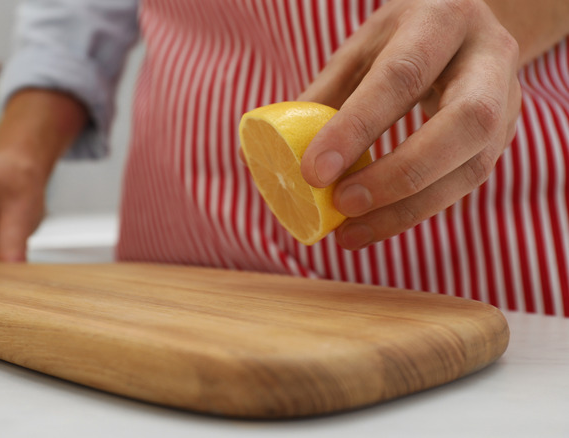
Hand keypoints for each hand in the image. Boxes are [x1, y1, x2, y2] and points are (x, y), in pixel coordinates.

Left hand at [298, 0, 521, 249]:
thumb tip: (261, 154)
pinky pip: (464, 185)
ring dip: (407, 209)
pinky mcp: (503, 138)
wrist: (469, 30)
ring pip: (472, 166)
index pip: (401, 76)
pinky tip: (374, 226)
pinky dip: (415, 212)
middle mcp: (487, 58)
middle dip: (398, 174)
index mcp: (441, 20)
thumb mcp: (362, 49)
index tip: (313, 172)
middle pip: (462, 124)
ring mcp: (507, 101)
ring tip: (350, 232)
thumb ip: (323, 96)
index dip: (357, 127)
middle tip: (342, 205)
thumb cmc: (402, 40)